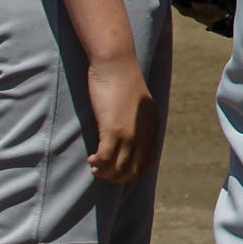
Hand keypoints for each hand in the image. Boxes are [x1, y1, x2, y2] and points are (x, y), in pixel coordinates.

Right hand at [85, 56, 159, 183]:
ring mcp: (129, 133)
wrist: (117, 65)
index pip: (147, 161)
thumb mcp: (139, 105)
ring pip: (119, 168)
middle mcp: (144, 133)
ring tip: (95, 167)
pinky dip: (97, 164)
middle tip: (103, 172)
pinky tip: (90, 159)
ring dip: (105, 173)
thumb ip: (139, 121)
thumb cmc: (124, 82)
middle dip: (117, 178)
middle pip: (134, 170)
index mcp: (152, 127)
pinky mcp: (112, 129)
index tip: (116, 167)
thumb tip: (130, 136)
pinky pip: (104, 158)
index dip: (131, 170)